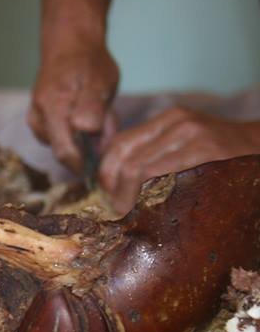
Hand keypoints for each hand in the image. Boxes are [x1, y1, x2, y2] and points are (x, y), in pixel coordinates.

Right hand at [28, 41, 118, 172]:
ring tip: (100, 113)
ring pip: (64, 144)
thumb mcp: (99, 81)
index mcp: (52, 109)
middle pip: (65, 150)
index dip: (84, 166)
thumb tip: (86, 130)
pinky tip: (88, 115)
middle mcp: (38, 119)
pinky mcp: (38, 122)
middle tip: (108, 121)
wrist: (69, 45)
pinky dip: (77, 132)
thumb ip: (92, 107)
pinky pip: (60, 137)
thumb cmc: (87, 62)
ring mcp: (36, 121)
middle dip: (90, 146)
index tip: (102, 168)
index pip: (64, 152)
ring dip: (86, 138)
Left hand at [99, 108, 259, 213]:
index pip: (120, 144)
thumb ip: (157, 154)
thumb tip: (115, 182)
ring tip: (128, 212)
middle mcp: (176, 121)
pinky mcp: (204, 148)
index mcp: (168, 119)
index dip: (107, 173)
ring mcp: (190, 133)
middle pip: (124, 157)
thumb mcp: (188, 144)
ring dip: (126, 195)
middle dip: (113, 188)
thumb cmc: (224, 156)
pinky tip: (146, 208)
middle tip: (117, 209)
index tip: (109, 195)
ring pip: (136, 167)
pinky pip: (158, 173)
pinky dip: (144, 194)